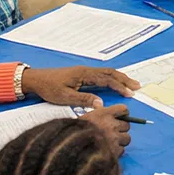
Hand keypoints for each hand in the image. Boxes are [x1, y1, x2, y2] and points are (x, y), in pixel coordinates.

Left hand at [21, 66, 142, 107]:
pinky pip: (101, 75)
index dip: (119, 86)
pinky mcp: (81, 75)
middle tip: (137, 87)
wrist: (36, 79)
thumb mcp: (65, 96)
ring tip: (131, 84)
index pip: (106, 79)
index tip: (130, 94)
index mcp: (84, 74)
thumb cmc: (49, 88)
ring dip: (119, 78)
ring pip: (106, 73)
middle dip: (124, 79)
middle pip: (110, 73)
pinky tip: (115, 83)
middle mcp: (86, 71)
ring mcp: (84, 72)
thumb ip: (83, 100)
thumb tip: (102, 104)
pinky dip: (111, 78)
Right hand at [78, 104, 132, 157]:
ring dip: (120, 141)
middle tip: (112, 133)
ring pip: (126, 139)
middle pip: (127, 125)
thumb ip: (97, 114)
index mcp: (105, 114)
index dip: (123, 114)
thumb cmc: (75, 132)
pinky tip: (107, 152)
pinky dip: (116, 152)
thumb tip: (103, 109)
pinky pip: (121, 150)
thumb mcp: (85, 117)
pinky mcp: (114, 152)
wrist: (70, 148)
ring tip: (110, 143)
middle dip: (120, 129)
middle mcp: (112, 125)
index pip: (124, 110)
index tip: (119, 118)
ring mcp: (114, 139)